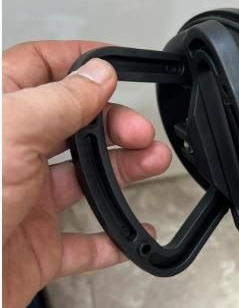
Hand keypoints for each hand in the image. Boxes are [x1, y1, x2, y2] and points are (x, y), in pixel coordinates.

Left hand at [2, 41, 171, 307]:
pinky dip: (114, 238)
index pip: (39, 68)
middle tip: (141, 131)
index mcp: (0, 117)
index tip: (116, 65)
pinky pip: (85, 242)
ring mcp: (25, 202)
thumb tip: (98, 74)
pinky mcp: (36, 247)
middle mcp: (12, 156)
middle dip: (114, 123)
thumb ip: (61, 100)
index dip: (79, 61)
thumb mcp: (13, 133)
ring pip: (84, 178)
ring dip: (124, 170)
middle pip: (73, 125)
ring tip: (154, 162)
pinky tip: (134, 231)